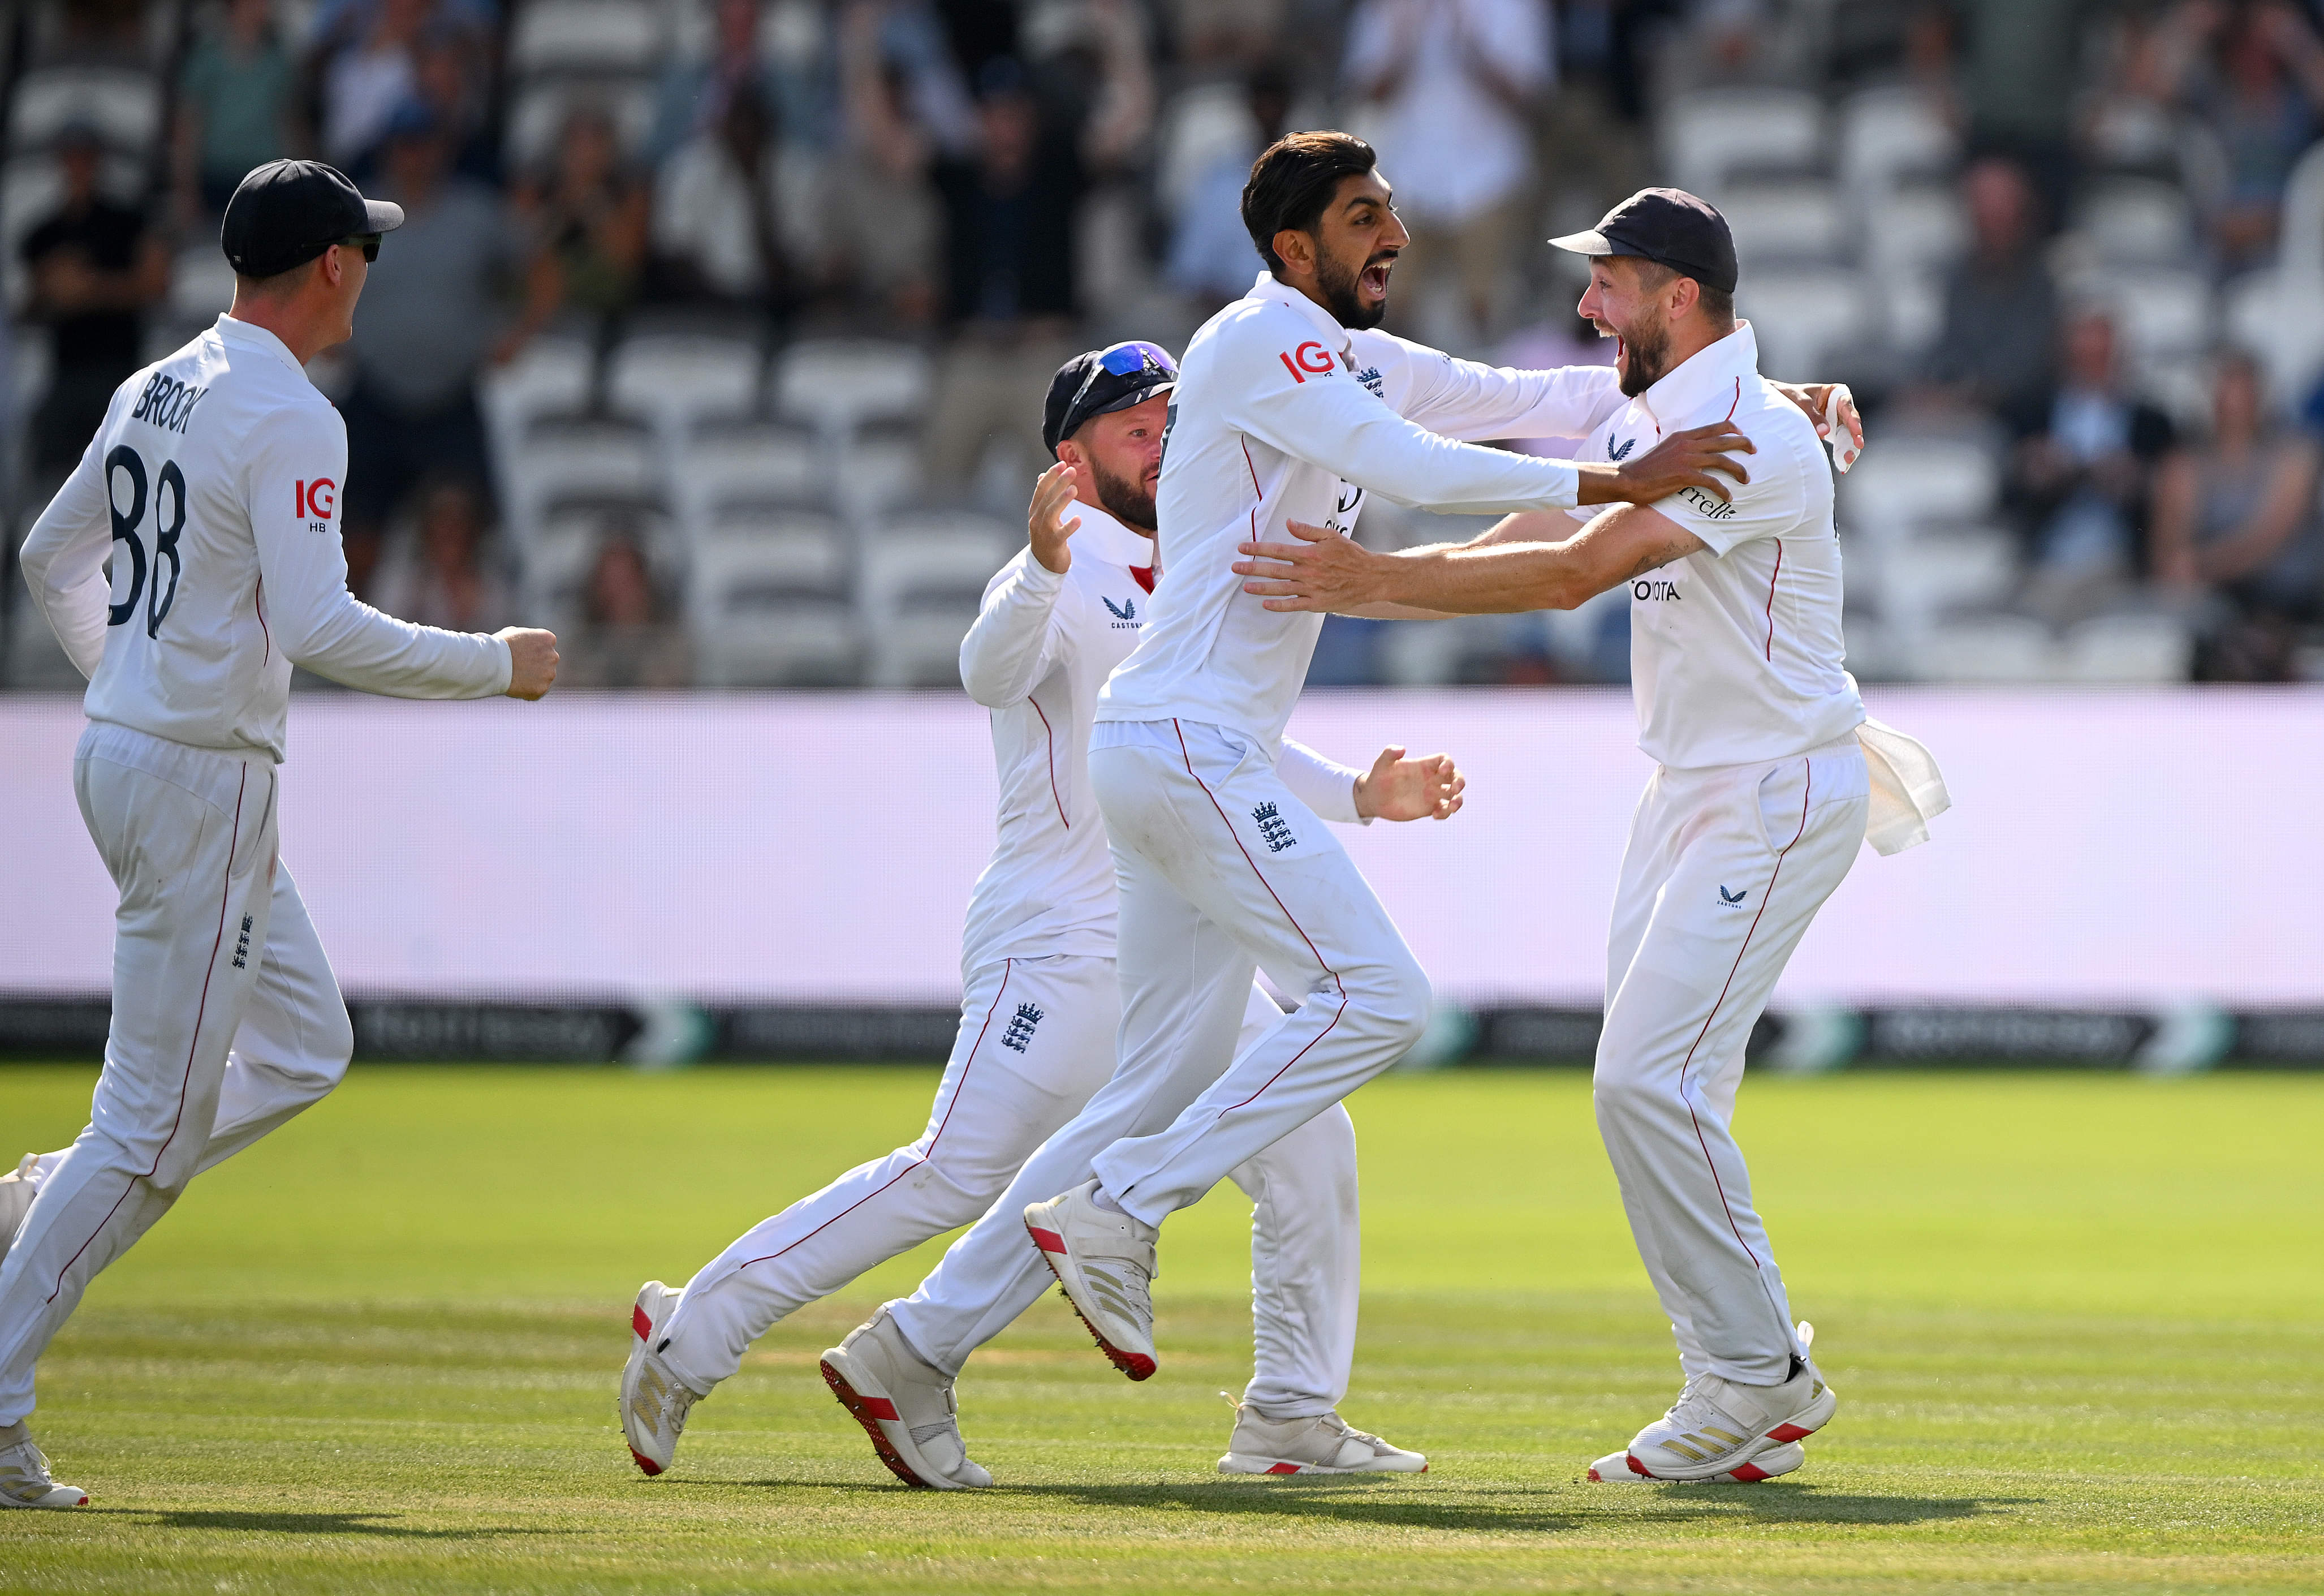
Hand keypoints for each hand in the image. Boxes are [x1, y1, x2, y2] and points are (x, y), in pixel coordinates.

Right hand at [497, 626, 558, 698]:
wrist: (493, 662)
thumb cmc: (499, 645)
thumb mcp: (514, 633)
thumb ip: (527, 638)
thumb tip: (526, 642)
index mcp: (548, 639)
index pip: (545, 646)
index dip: (532, 650)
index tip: (521, 654)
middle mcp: (553, 656)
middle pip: (547, 662)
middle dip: (536, 665)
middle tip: (518, 667)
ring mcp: (549, 673)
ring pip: (543, 677)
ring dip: (533, 678)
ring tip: (515, 677)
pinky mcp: (542, 688)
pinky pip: (537, 691)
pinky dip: (528, 690)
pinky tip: (515, 686)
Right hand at [1028, 461, 1082, 573]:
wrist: (1043, 564)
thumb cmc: (1045, 537)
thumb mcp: (1042, 515)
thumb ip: (1043, 497)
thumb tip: (1041, 476)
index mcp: (1035, 510)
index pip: (1041, 489)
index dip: (1051, 476)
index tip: (1062, 464)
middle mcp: (1037, 519)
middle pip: (1047, 498)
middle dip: (1058, 483)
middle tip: (1071, 470)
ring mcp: (1044, 532)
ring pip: (1051, 513)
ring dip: (1062, 500)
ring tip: (1074, 489)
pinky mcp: (1054, 544)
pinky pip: (1061, 534)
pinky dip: (1069, 526)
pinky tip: (1079, 519)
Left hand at [1234, 519, 1382, 611]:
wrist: (1371, 578)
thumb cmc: (1352, 556)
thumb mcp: (1331, 537)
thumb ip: (1308, 531)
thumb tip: (1289, 523)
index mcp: (1309, 554)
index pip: (1278, 550)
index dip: (1258, 548)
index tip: (1242, 548)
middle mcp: (1308, 572)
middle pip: (1274, 569)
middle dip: (1253, 568)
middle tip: (1235, 568)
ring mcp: (1312, 589)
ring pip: (1281, 588)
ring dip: (1261, 587)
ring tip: (1246, 587)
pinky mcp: (1317, 603)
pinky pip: (1294, 605)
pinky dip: (1279, 605)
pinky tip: (1266, 604)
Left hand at [1354, 745, 1464, 821]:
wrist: (1373, 798)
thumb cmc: (1378, 777)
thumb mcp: (1381, 764)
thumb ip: (1390, 753)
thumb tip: (1402, 749)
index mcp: (1424, 765)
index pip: (1445, 760)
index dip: (1448, 763)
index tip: (1442, 771)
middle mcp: (1432, 779)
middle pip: (1455, 777)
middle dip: (1459, 782)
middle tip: (1455, 790)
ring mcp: (1432, 794)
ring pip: (1454, 795)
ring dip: (1458, 800)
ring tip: (1452, 807)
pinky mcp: (1429, 808)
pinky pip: (1444, 810)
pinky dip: (1445, 813)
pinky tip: (1435, 815)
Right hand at [1580, 420, 1754, 506]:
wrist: (1626, 479)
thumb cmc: (1643, 469)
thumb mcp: (1664, 450)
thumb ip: (1680, 449)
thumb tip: (1690, 454)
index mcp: (1682, 437)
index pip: (1713, 427)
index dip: (1731, 429)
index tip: (1741, 434)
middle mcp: (1687, 444)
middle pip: (1723, 440)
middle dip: (1743, 444)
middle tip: (1754, 450)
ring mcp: (1686, 459)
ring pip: (1722, 459)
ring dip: (1738, 469)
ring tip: (1747, 479)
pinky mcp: (1684, 476)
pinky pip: (1712, 482)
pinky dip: (1723, 490)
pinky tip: (1728, 497)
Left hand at [1777, 382, 1863, 470]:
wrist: (1775, 402)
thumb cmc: (1788, 395)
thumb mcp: (1800, 401)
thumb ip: (1812, 415)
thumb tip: (1825, 432)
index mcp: (1834, 393)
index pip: (1846, 405)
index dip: (1853, 418)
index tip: (1856, 431)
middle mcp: (1837, 407)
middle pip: (1850, 422)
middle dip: (1854, 435)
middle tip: (1857, 447)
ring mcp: (1834, 420)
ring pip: (1847, 435)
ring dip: (1849, 447)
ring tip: (1848, 460)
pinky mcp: (1829, 433)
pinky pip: (1838, 443)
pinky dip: (1840, 453)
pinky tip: (1843, 465)